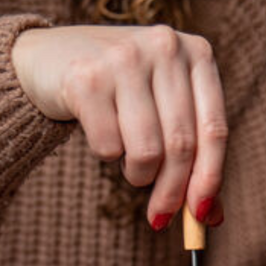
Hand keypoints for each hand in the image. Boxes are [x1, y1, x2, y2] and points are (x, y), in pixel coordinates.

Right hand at [11, 24, 226, 229]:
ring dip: (138, 174)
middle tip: (159, 218)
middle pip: (181, 145)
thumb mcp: (164, 111)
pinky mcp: (87, 78)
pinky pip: (109, 147)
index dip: (210, 179)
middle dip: (171, 193)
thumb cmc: (121, 92)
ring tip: (128, 163)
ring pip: (147, 151)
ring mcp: (125, 58)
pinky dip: (107, 156)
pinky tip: (101, 134)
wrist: (51, 58)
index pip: (214, 130)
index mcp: (197, 53)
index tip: (202, 216)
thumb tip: (212, 218)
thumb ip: (192, 156)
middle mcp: (165, 47)